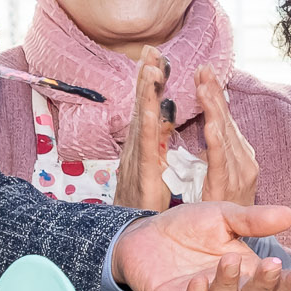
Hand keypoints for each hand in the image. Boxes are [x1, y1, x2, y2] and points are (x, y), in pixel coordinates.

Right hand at [110, 48, 173, 210]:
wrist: (130, 241)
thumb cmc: (141, 208)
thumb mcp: (151, 172)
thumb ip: (154, 145)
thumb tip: (160, 120)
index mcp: (142, 147)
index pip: (148, 109)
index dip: (150, 83)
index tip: (154, 56)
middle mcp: (136, 150)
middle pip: (142, 108)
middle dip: (146, 78)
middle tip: (150, 50)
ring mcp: (137, 162)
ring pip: (143, 122)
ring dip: (146, 94)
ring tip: (150, 68)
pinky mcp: (143, 176)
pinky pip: (147, 147)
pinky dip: (149, 126)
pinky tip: (152, 108)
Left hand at [112, 201, 290, 290]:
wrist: (144, 234)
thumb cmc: (188, 228)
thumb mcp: (223, 216)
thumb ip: (253, 220)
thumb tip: (289, 214)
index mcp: (244, 270)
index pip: (273, 282)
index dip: (290, 282)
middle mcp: (227, 289)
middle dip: (264, 283)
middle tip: (271, 265)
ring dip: (228, 284)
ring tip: (227, 261)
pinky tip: (198, 283)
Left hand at [192, 66, 258, 204]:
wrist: (230, 247)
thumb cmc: (220, 212)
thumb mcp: (216, 176)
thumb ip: (214, 151)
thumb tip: (206, 124)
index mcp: (238, 155)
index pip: (224, 118)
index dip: (214, 94)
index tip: (202, 71)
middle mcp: (243, 160)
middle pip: (225, 120)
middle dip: (213, 93)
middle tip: (201, 68)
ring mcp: (237, 174)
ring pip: (223, 134)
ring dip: (213, 108)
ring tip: (203, 85)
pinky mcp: (226, 189)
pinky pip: (220, 161)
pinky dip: (216, 141)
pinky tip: (210, 124)